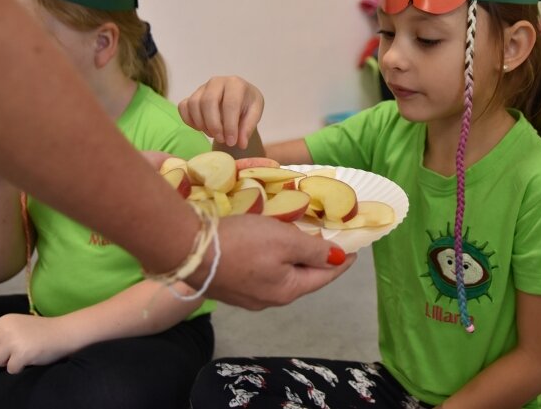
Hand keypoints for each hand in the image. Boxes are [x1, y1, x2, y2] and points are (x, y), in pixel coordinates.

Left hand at [0, 313, 76, 373]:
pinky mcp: (22, 354)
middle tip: (15, 350)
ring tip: (21, 355)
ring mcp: (14, 342)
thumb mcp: (16, 325)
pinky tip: (29, 359)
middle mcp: (6, 329)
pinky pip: (10, 369)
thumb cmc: (41, 329)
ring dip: (7, 362)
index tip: (7, 343)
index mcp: (5, 320)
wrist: (64, 332)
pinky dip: (18, 368)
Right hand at [179, 76, 263, 148]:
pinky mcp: (192, 95)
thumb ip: (248, 127)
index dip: (230, 125)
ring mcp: (202, 88)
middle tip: (221, 139)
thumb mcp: (255, 114)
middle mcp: (217, 82)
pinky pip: (183, 107)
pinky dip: (189, 121)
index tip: (232, 142)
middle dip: (214, 125)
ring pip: (194, 104)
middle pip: (208, 102)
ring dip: (202, 124)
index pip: (230, 104)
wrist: (240, 98)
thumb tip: (240, 143)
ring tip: (214, 134)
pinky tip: (201, 129)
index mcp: (235, 84)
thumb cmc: (247, 104)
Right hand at [195, 214, 355, 309]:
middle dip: (316, 262)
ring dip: (292, 260)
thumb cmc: (242, 243)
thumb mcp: (284, 240)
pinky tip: (268, 248)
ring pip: (280, 277)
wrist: (186, 249)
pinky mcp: (229, 286)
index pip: (323, 277)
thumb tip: (337, 260)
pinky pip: (261, 274)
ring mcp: (246, 297)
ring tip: (299, 242)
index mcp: (287, 291)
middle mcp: (268, 300)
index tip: (354, 252)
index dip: (341, 263)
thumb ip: (313, 251)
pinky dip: (272, 260)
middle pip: (301, 279)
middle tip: (327, 242)